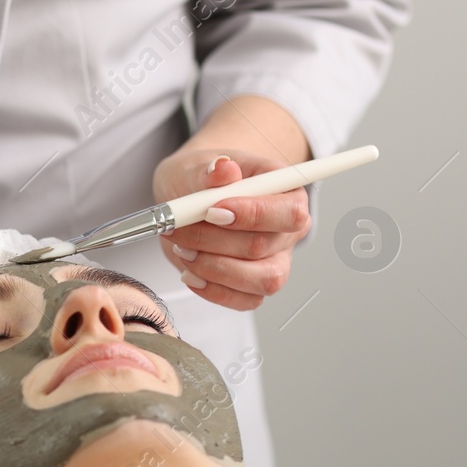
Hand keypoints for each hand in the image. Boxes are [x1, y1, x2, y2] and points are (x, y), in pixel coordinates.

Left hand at [152, 149, 310, 310]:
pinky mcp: (255, 285)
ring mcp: (275, 260)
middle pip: (265, 246)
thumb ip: (209, 170)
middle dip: (213, 241)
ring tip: (182, 249)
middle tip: (177, 229)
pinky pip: (246, 300)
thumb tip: (223, 168)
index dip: (253, 215)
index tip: (212, 211)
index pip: (290, 212)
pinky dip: (213, 291)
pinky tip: (190, 273)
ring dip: (213, 269)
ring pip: (262, 280)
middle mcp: (287, 230)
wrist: (186, 199)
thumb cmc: (199, 179)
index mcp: (287, 192)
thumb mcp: (195, 165)